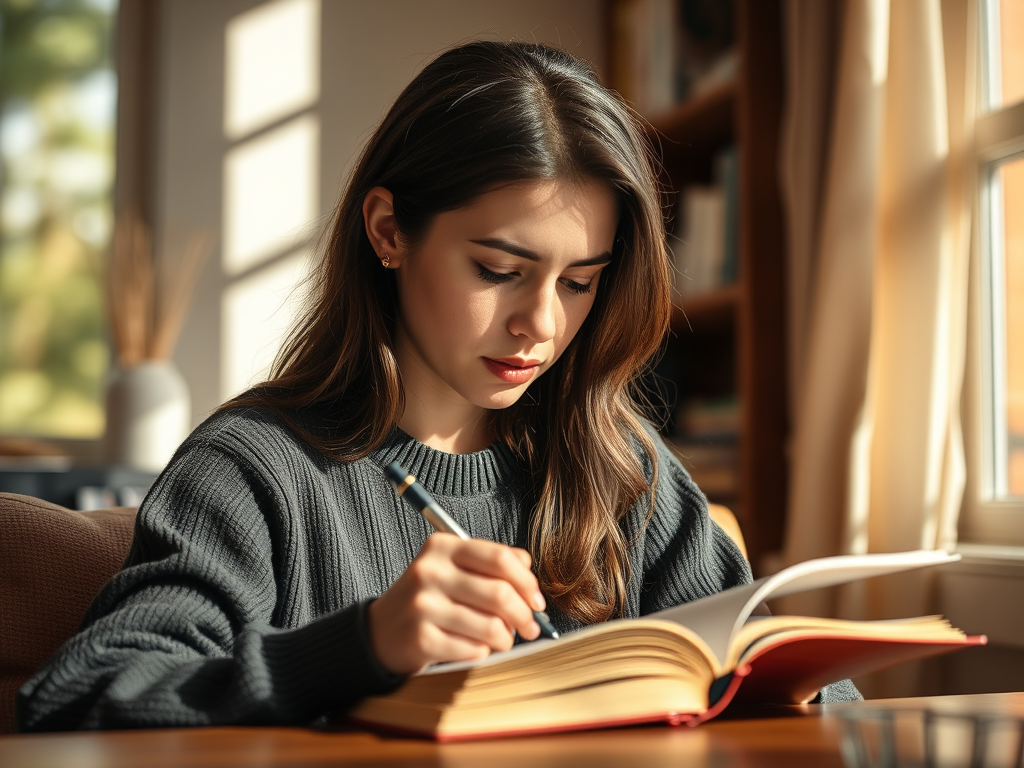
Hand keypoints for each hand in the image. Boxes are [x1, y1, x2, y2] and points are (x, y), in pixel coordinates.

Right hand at [367, 533, 545, 674]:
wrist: (380, 633)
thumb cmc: (428, 599)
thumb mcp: (452, 568)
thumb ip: (489, 562)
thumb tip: (527, 567)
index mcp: (442, 547)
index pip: (500, 558)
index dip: (527, 582)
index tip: (537, 601)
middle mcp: (429, 571)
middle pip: (500, 593)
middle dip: (524, 616)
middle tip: (530, 627)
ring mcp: (423, 605)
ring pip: (491, 626)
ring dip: (505, 639)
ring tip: (501, 639)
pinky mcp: (421, 639)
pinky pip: (474, 650)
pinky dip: (482, 652)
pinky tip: (472, 648)